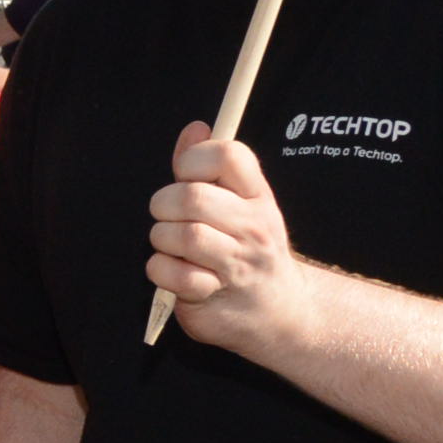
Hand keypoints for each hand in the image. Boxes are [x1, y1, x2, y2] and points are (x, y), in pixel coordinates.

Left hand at [149, 121, 306, 346]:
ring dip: (163, 239)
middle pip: (192, 198)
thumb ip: (209, 168)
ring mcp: (237, 264)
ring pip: (181, 236)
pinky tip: (176, 273)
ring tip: (174, 247)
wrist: (280, 314)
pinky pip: (171, 274)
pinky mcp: (214, 296)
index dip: (194, 159)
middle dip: (165, 204)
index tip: (186, 175)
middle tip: (168, 217)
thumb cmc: (250, 251)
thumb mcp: (241, 204)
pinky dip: (162, 271)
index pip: (228, 155)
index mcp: (257, 197)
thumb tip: (195, 128)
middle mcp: (253, 227)